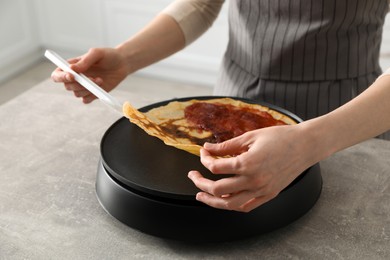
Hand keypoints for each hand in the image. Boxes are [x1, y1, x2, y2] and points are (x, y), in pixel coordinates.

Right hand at [51, 48, 128, 102]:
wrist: (122, 64)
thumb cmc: (108, 56)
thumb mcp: (97, 53)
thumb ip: (85, 61)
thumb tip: (71, 69)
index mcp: (72, 66)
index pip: (57, 74)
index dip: (61, 77)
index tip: (72, 76)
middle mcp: (75, 78)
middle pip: (67, 86)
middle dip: (79, 84)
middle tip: (93, 79)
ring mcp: (84, 87)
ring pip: (77, 94)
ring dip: (88, 89)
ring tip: (100, 80)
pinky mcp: (92, 94)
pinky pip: (85, 100)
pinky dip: (92, 96)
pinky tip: (100, 88)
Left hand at [188, 125, 315, 211]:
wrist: (305, 146)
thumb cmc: (281, 137)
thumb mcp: (250, 137)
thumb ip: (226, 145)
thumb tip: (208, 148)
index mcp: (248, 163)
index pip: (216, 167)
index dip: (205, 159)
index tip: (204, 153)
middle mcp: (254, 180)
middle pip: (218, 189)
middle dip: (200, 183)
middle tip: (193, 176)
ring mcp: (262, 190)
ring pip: (230, 204)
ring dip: (212, 200)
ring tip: (201, 195)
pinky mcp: (269, 195)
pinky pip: (246, 207)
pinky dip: (232, 205)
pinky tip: (224, 200)